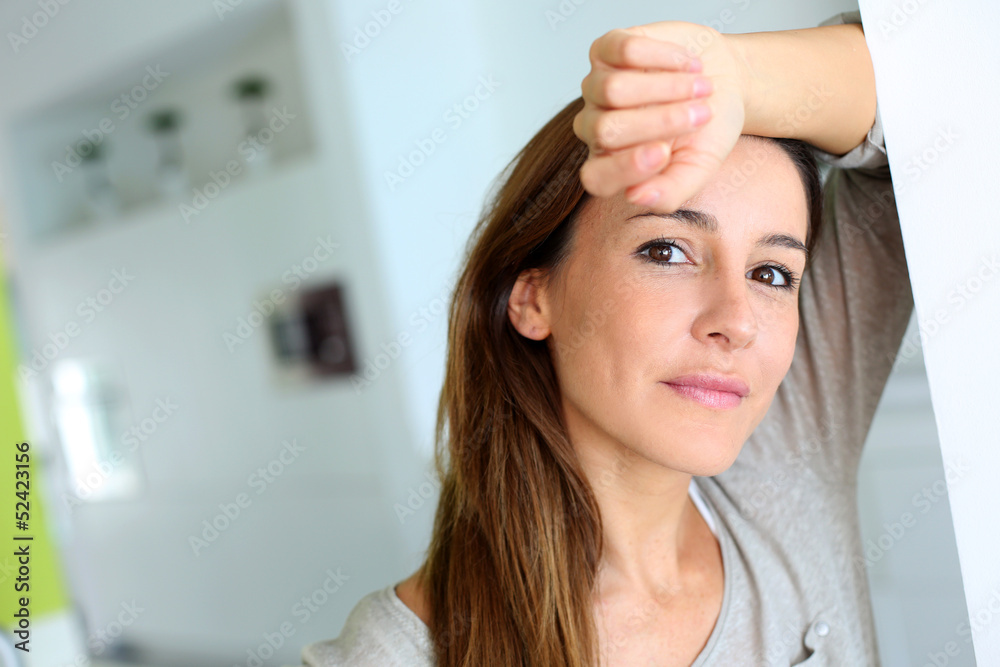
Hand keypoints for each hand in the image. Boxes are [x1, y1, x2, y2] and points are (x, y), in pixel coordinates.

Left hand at [573, 21, 749, 211]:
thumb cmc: (707, 129)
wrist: (724, 81)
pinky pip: (622, 51)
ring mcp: (596, 87)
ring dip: (667, 87)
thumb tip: (637, 198)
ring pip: (612, 90)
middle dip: (660, 122)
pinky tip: (688, 63)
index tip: (663, 153)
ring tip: (701, 86)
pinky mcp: (606, 50)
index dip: (624, 168)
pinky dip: (662, 56)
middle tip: (700, 115)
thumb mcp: (698, 167)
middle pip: (607, 130)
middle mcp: (596, 128)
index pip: (596, 178)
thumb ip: (671, 191)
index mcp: (612, 165)